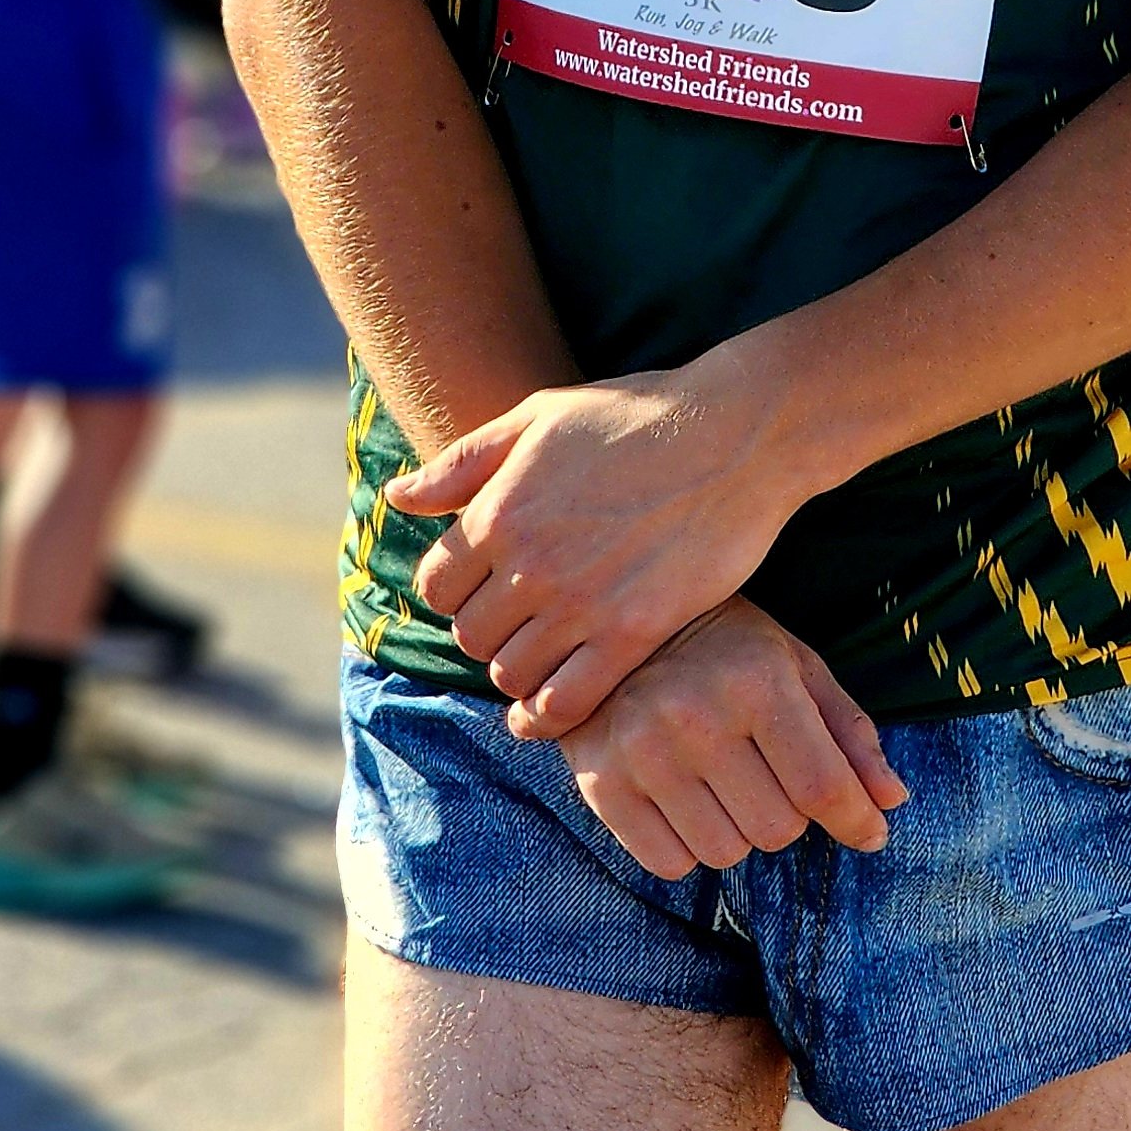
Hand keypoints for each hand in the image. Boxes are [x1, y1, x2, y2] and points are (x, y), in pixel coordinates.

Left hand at [387, 353, 799, 732]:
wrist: (733, 436)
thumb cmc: (635, 415)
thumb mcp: (538, 416)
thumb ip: (462, 463)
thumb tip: (397, 497)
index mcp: (500, 512)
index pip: (436, 584)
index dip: (454, 588)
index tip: (482, 585)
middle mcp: (531, 564)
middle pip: (471, 634)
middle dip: (487, 630)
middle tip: (516, 620)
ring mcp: (582, 604)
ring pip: (512, 674)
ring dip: (518, 669)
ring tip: (541, 652)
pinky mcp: (633, 634)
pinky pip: (566, 702)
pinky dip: (548, 715)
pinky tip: (550, 708)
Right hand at [537, 598, 910, 881]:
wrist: (614, 631)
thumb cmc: (725, 650)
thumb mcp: (795, 668)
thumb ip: (848, 732)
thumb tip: (891, 801)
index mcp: (756, 679)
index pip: (821, 786)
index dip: (856, 821)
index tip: (870, 833)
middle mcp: (696, 714)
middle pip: (777, 830)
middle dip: (786, 813)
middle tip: (765, 775)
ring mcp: (642, 751)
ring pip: (724, 853)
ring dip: (735, 831)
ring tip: (719, 782)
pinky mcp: (601, 783)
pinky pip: (670, 864)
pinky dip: (686, 846)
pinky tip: (680, 799)